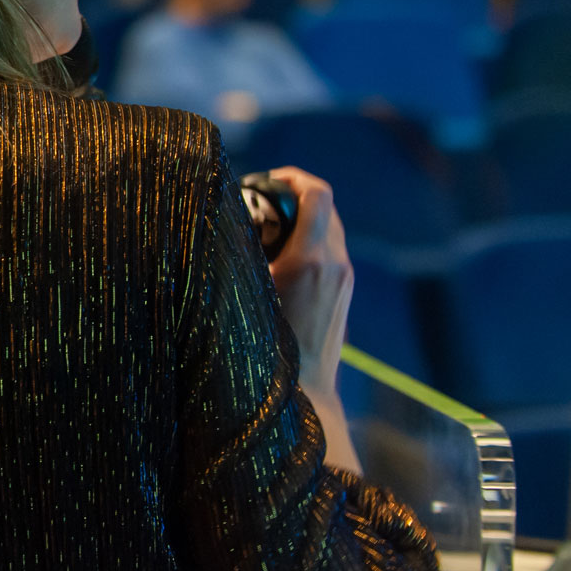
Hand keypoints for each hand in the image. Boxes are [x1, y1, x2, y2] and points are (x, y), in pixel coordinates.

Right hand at [260, 166, 352, 396]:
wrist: (304, 393)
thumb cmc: (266, 349)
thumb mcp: (246, 292)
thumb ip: (241, 254)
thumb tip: (225, 222)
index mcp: (313, 259)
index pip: (316, 193)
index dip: (292, 177)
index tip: (266, 180)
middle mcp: (336, 265)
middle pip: (324, 207)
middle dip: (293, 197)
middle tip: (260, 202)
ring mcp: (345, 280)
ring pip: (329, 230)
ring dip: (301, 221)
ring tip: (267, 231)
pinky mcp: (345, 294)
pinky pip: (330, 252)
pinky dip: (308, 243)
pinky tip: (280, 261)